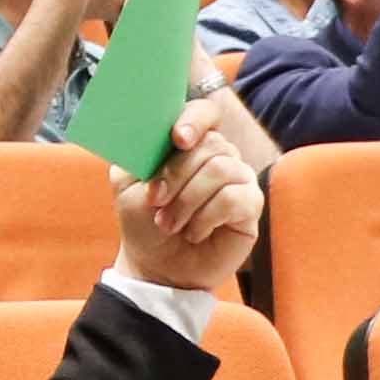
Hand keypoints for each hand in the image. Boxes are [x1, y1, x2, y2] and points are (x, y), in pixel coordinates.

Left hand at [113, 83, 266, 293]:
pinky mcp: (251, 206)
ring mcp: (238, 179)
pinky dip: (206, 218)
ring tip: (170, 224)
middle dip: (176, 175)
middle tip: (156, 202)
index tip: (178, 138)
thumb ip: (136, 153)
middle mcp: (219, 155)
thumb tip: (145, 130)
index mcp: (190, 142)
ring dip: (187, 201)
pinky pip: (235, 198)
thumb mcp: (128, 185)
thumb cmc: (144, 222)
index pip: (204, 113)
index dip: (194, 120)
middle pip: (210, 144)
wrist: (157, 267)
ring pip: (221, 169)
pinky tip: (195, 232)